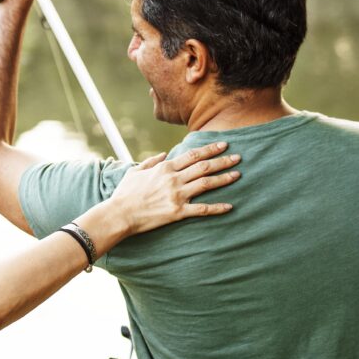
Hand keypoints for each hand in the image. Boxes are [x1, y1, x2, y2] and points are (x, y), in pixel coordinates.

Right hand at [109, 141, 240, 235]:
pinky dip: (217, 208)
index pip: (193, 155)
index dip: (210, 149)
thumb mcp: (135, 171)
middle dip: (223, 160)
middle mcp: (173, 179)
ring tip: (238, 174)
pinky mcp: (178, 212)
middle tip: (238, 157)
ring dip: (224, 178)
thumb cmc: (125, 193)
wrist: (119, 214)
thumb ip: (151, 161)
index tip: (224, 145)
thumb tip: (163, 154)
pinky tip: (230, 206)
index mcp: (164, 168)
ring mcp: (177, 195)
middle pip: (204, 167)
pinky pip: (202, 209)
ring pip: (207, 183)